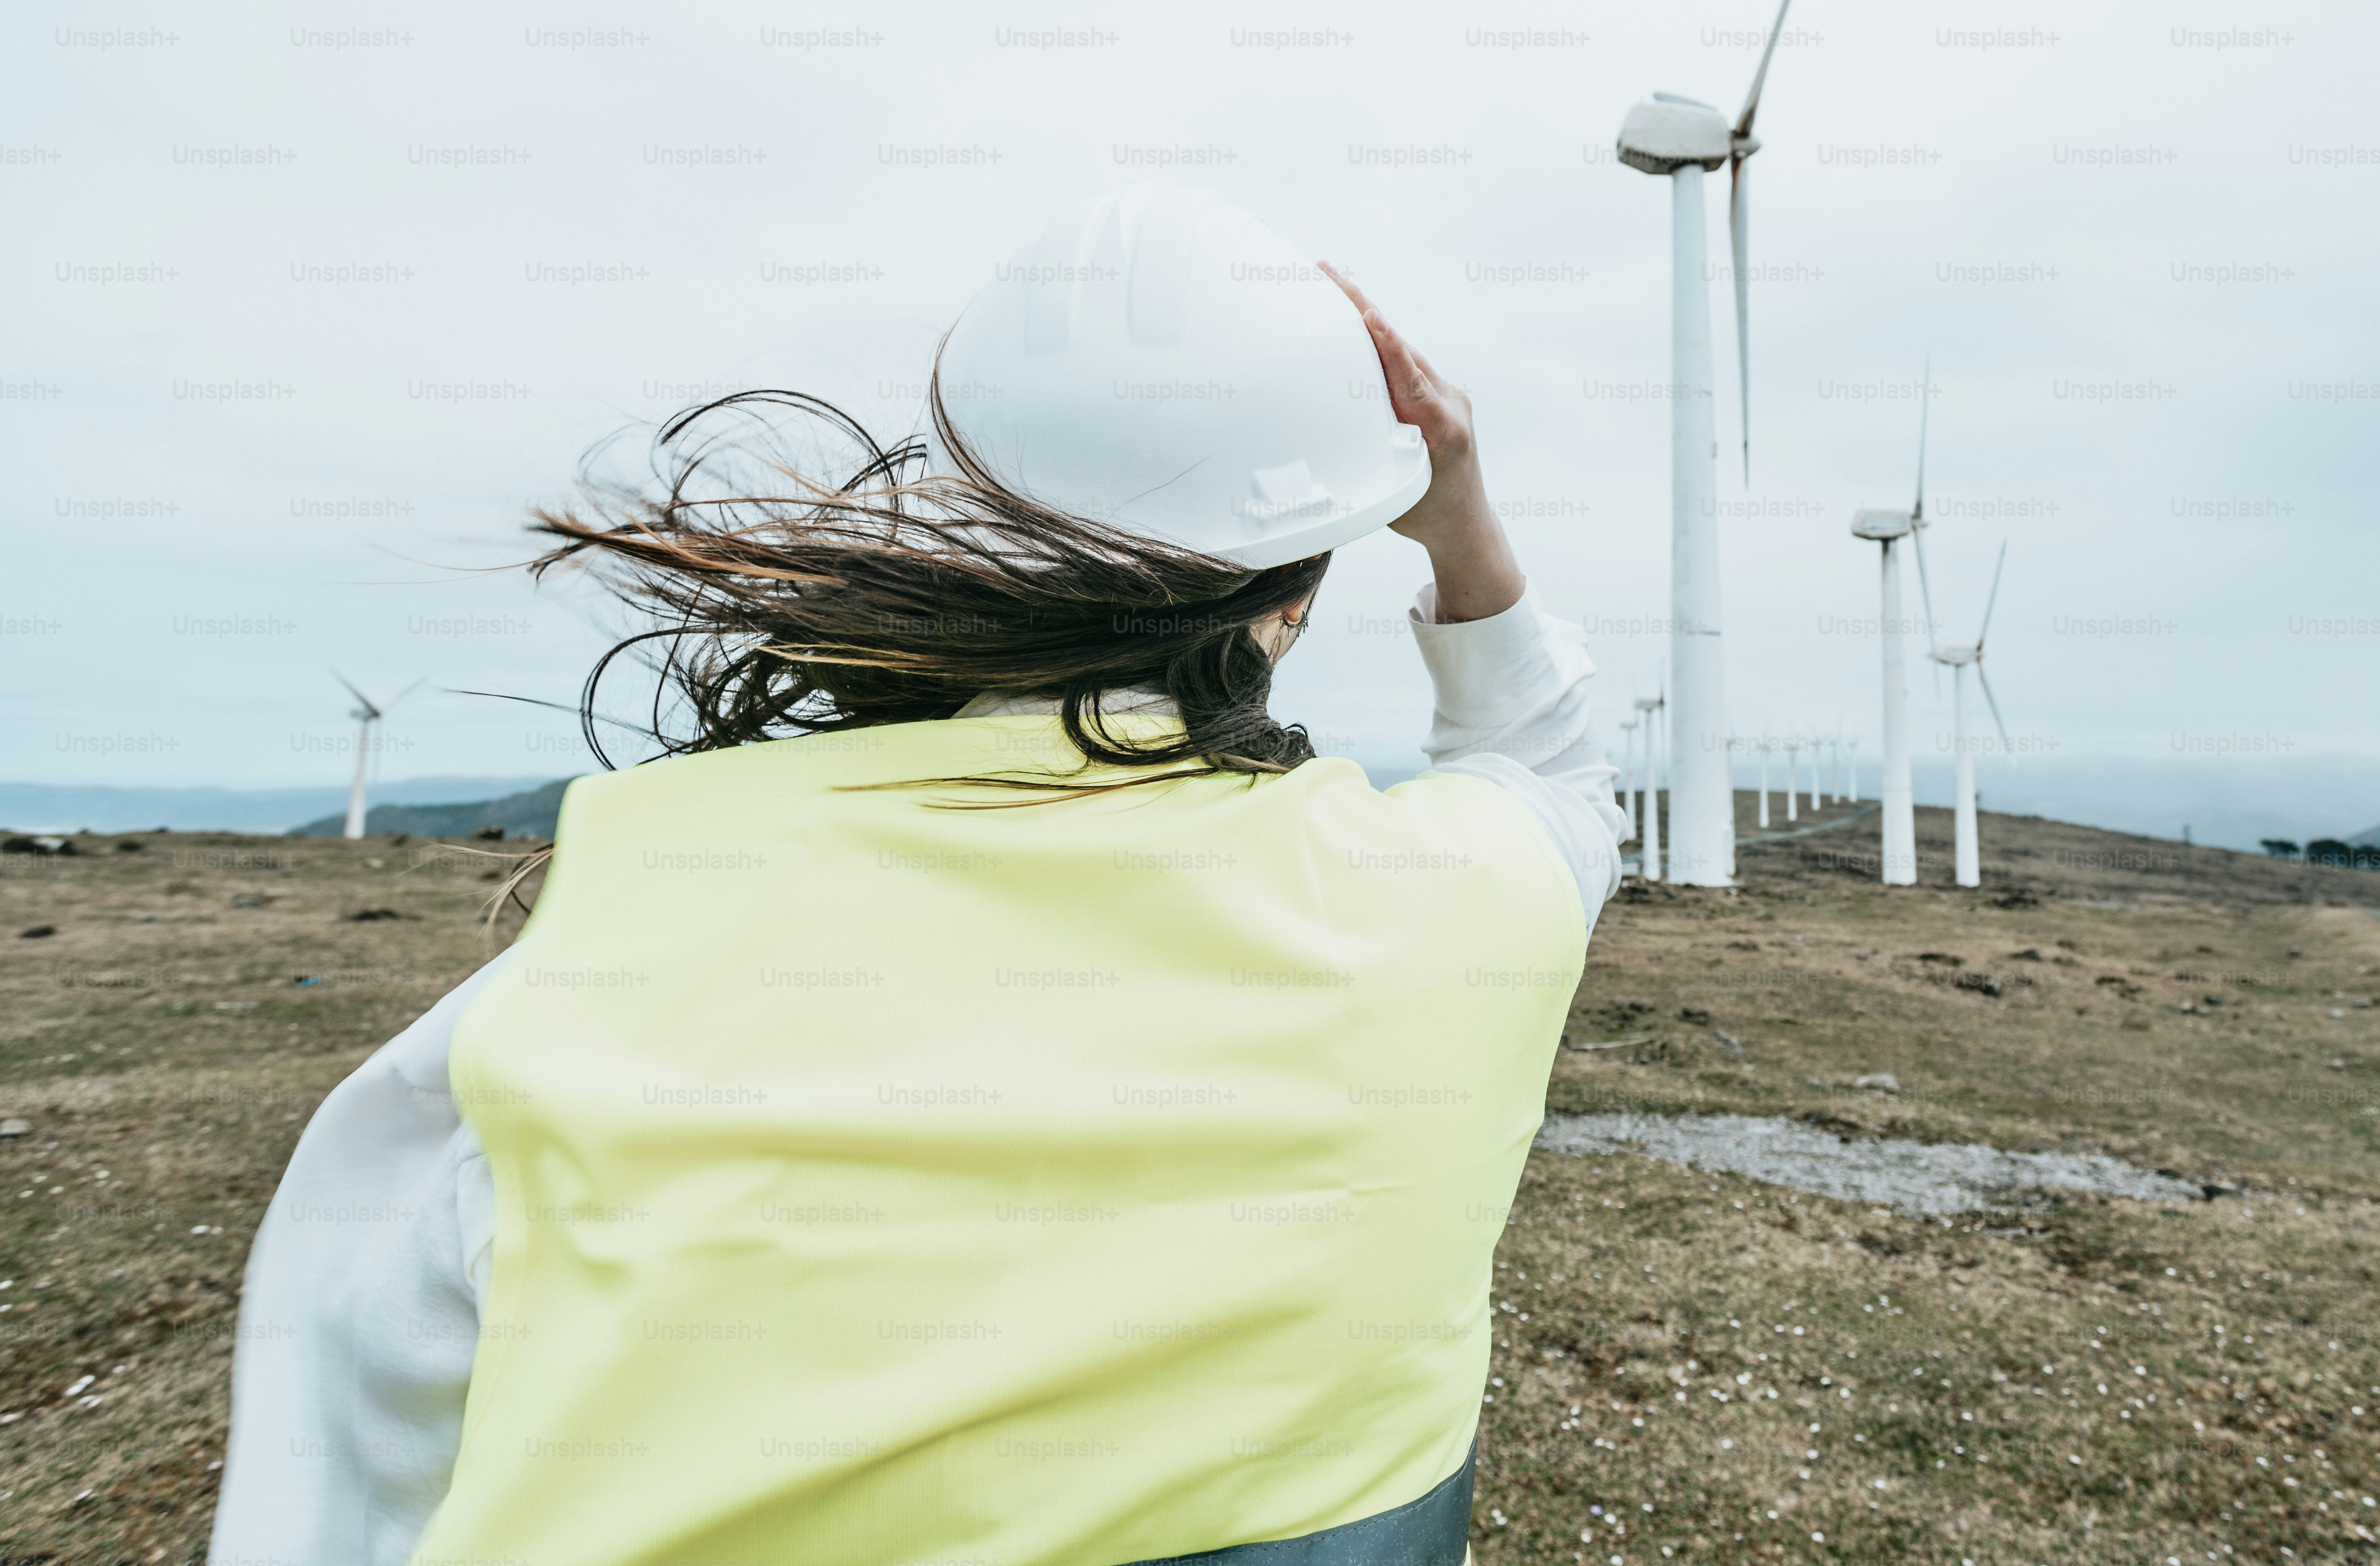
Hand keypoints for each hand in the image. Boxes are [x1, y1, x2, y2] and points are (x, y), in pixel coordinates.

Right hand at [1320, 263, 1523, 622]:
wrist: (1464, 523)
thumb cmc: (1424, 517)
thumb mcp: (1397, 496)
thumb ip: (1375, 461)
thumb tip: (1331, 443)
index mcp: (1442, 428)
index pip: (1408, 377)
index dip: (1387, 346)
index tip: (1369, 315)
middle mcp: (1449, 403)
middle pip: (1401, 348)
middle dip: (1363, 311)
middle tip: (1327, 275)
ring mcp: (1447, 395)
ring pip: (1402, 351)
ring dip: (1367, 321)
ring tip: (1330, 285)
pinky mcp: (1440, 394)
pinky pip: (1405, 362)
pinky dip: (1379, 343)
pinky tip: (1351, 322)